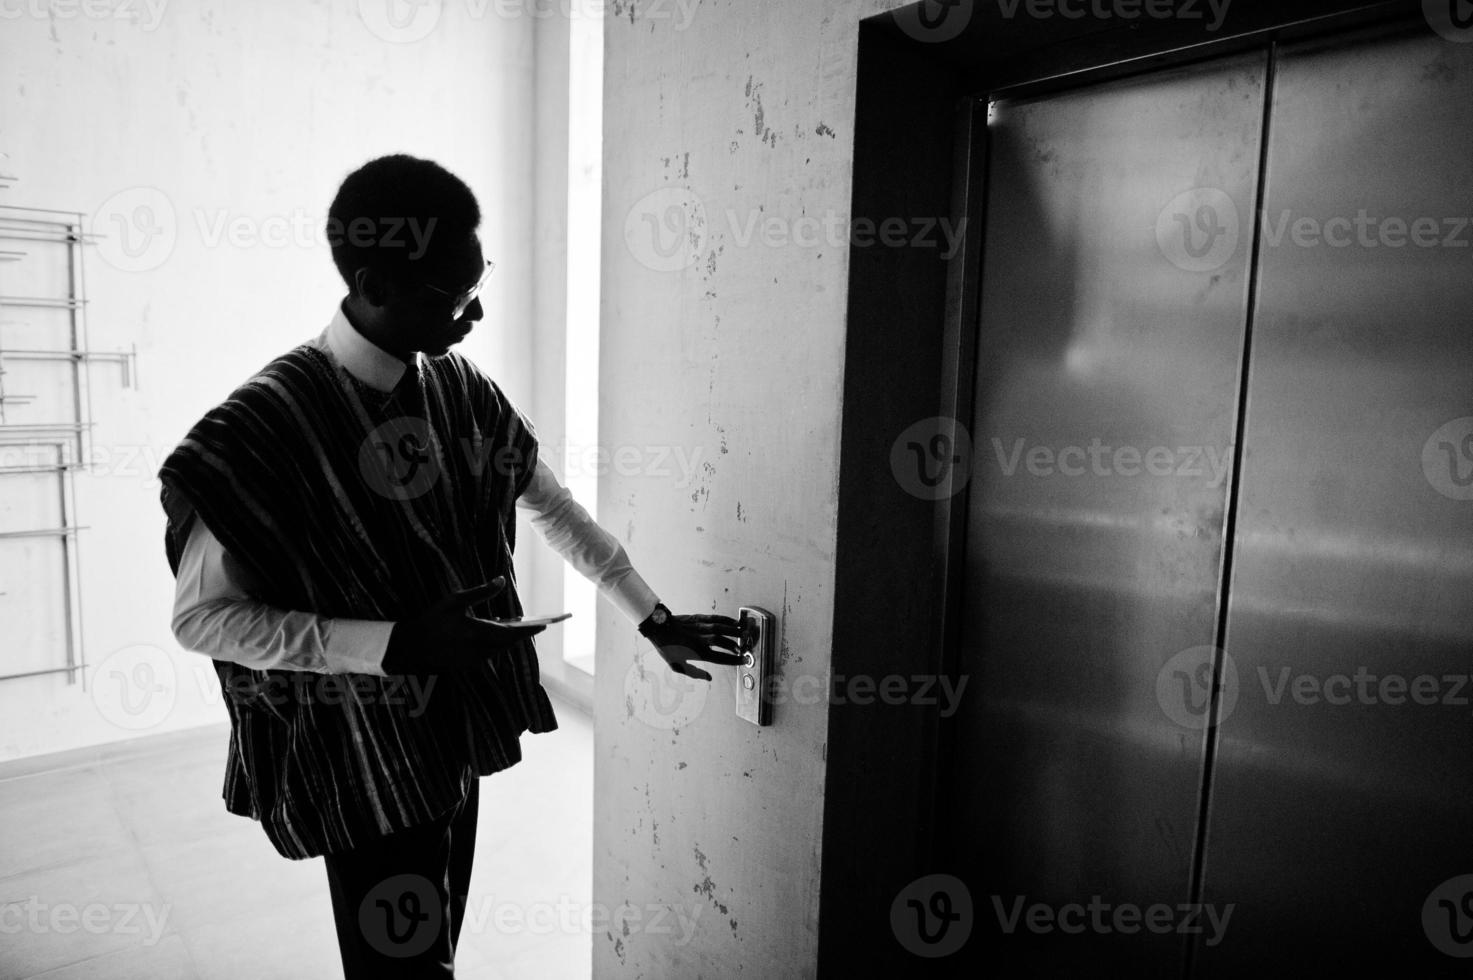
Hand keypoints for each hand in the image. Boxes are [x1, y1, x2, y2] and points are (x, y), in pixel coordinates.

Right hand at [383, 576, 546, 673]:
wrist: (410, 647)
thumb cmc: (433, 620)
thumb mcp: (456, 601)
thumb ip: (481, 591)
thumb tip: (501, 580)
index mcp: (479, 633)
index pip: (513, 633)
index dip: (531, 629)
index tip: (546, 624)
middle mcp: (480, 650)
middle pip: (510, 643)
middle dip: (523, 634)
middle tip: (537, 624)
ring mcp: (474, 660)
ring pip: (500, 649)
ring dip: (509, 639)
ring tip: (519, 625)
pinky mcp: (467, 664)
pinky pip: (489, 653)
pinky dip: (496, 643)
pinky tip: (496, 631)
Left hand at [639, 611, 746, 681]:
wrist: (658, 628)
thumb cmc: (667, 648)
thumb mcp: (677, 666)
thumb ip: (695, 673)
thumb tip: (709, 678)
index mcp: (698, 653)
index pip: (721, 658)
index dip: (734, 660)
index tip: (743, 661)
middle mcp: (702, 640)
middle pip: (724, 643)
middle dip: (737, 646)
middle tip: (746, 648)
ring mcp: (701, 628)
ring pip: (722, 629)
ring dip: (735, 631)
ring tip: (745, 633)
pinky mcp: (699, 618)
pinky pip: (715, 618)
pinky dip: (726, 619)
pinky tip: (734, 621)